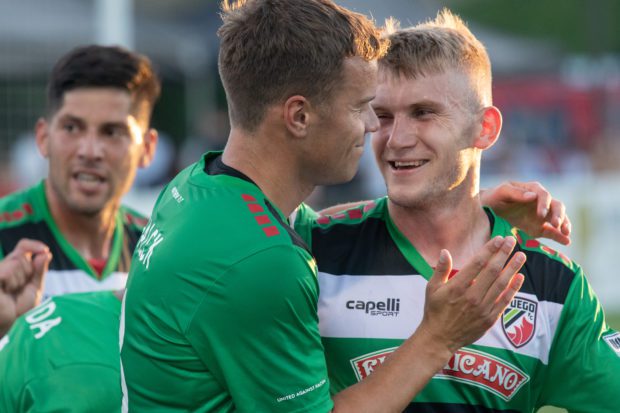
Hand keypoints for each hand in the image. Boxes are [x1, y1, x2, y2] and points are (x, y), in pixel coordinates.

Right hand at [0, 239, 51, 335]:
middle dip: (28, 272)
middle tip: (21, 289)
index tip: (45, 250)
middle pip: (22, 256)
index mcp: (14, 267)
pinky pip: (6, 271)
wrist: (10, 325)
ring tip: (12, 293)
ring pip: (16, 261)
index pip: (23, 246)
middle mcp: (3, 267)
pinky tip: (6, 292)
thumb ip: (39, 270)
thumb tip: (45, 253)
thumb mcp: (34, 288)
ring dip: (20, 279)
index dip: (34, 245)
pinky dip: (11, 281)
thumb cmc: (19, 310)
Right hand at [420, 236, 524, 353]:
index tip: (499, 239)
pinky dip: (513, 288)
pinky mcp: (489, 319)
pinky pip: (504, 300)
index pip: (478, 263)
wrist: (439, 338)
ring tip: (521, 255)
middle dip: (504, 254)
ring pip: (501, 284)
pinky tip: (519, 277)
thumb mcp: (431, 288)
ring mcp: (482, 308)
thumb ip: (440, 270)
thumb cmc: (434, 311)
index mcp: (457, 287)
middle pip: (492, 271)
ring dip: (512, 268)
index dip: (490, 249)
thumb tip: (445, 252)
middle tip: (512, 241)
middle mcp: (472, 296)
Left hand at [481, 181, 570, 244]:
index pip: (544, 195)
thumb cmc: (494, 197)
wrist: (487, 210)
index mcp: (532, 189)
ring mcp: (542, 215)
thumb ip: (515, 193)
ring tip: (566, 234)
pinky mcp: (539, 227)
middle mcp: (541, 201)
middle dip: (559, 215)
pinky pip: (552, 231)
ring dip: (564, 225)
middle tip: (556, 225)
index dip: (545, 204)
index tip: (541, 215)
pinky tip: (567, 241)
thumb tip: (533, 196)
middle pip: (557, 206)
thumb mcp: (501, 192)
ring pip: (559, 218)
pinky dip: (560, 236)